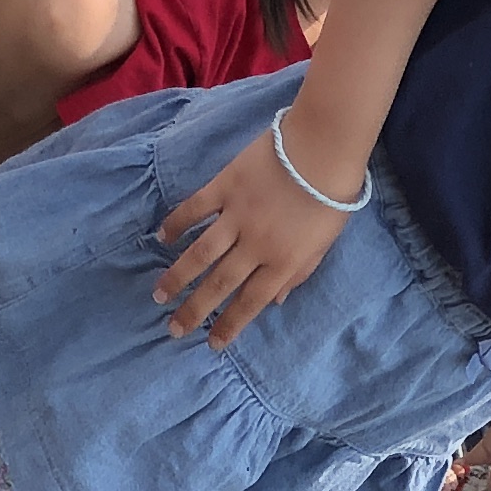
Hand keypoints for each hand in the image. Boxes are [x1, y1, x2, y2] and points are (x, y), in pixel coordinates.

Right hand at [154, 118, 357, 344]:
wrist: (323, 146)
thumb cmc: (331, 196)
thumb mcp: (324, 243)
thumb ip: (300, 272)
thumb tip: (276, 300)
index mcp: (283, 262)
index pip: (251, 303)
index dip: (230, 325)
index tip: (212, 344)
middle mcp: (255, 245)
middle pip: (219, 285)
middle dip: (194, 310)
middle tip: (173, 329)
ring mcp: (236, 216)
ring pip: (200, 254)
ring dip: (177, 276)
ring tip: (159, 294)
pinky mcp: (224, 187)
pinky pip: (195, 209)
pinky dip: (176, 223)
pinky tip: (161, 237)